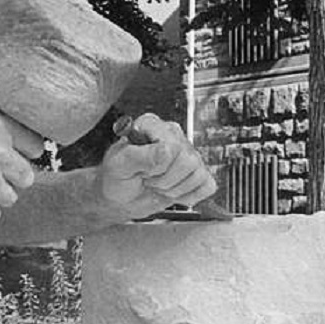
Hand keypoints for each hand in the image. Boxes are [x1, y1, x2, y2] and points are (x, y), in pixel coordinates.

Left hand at [99, 113, 217, 218]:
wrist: (120, 198)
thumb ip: (139, 156)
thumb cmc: (116, 177)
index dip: (158, 165)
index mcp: (153, 125)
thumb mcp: (118, 165)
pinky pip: (207, 186)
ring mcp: (187, 154)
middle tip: (149, 179)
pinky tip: (172, 192)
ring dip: (175, 189)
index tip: (142, 170)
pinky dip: (189, 196)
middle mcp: (173, 136)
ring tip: (158, 185)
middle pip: (189, 160)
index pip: (172, 146)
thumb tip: (166, 151)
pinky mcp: (196, 173)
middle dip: (166, 179)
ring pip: (199, 174)